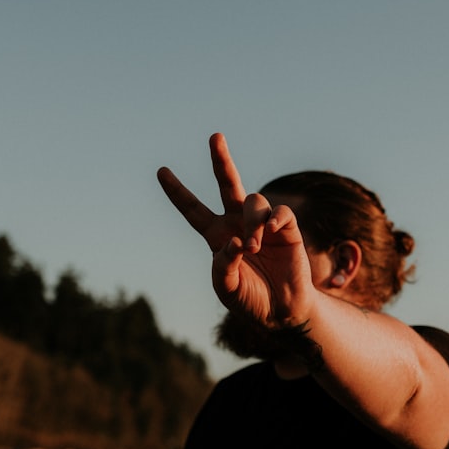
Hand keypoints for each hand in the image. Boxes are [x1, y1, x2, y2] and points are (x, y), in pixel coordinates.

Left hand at [157, 134, 316, 326]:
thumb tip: (234, 242)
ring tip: (254, 247)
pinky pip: (278, 212)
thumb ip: (223, 267)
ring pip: (253, 201)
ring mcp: (263, 223)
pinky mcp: (287, 228)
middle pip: (226, 183)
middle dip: (221, 160)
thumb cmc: (251, 300)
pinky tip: (271, 234)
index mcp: (217, 235)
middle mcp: (238, 223)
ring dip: (251, 222)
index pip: (193, 209)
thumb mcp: (226, 288)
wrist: (283, 311)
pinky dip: (273, 221)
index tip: (161, 171)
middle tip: (215, 137)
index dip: (177, 192)